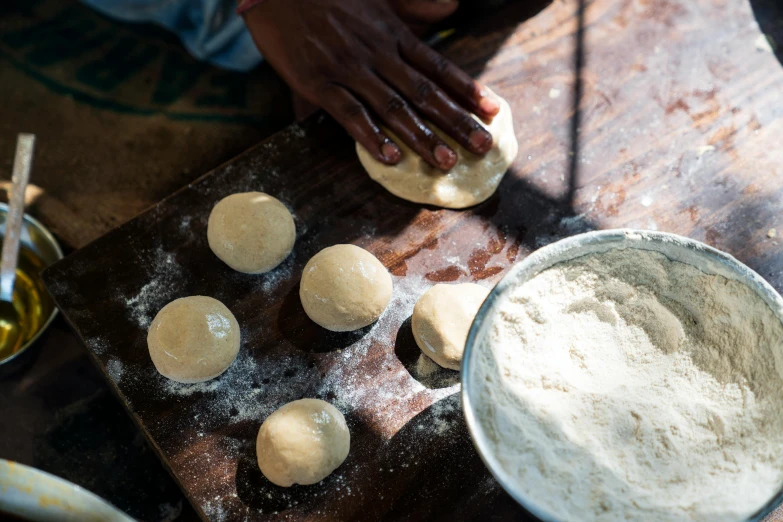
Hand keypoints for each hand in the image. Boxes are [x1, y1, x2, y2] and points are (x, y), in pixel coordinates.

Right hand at [242, 0, 500, 170]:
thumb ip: (418, 4)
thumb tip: (454, 6)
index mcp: (392, 35)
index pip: (438, 67)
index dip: (467, 90)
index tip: (493, 111)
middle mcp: (377, 53)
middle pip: (424, 92)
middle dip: (455, 121)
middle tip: (481, 146)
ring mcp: (348, 68)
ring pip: (393, 106)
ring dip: (421, 136)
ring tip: (445, 161)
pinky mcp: (318, 82)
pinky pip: (349, 113)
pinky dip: (371, 135)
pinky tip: (391, 157)